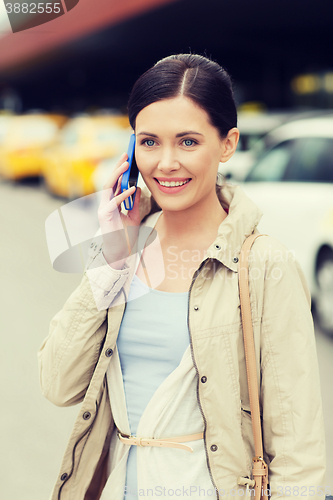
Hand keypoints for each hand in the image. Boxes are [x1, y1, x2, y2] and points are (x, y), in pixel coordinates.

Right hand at [98, 152, 141, 268]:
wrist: (120, 252)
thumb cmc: (125, 235)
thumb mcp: (133, 216)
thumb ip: (133, 202)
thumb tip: (138, 189)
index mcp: (112, 203)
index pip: (116, 183)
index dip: (121, 171)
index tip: (128, 159)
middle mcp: (105, 203)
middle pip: (111, 181)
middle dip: (118, 167)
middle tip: (126, 155)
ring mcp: (103, 209)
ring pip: (108, 187)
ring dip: (117, 175)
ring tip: (126, 165)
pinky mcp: (104, 216)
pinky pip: (114, 202)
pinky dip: (123, 195)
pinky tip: (132, 188)